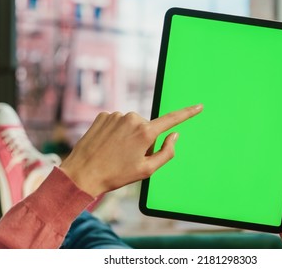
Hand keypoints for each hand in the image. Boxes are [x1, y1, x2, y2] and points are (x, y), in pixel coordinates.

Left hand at [59, 104, 202, 196]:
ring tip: (115, 153)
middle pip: (148, 128)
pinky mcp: (103, 115)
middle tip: (129, 158)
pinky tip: (106, 145)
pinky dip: (116, 132)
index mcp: (145, 132)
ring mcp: (116, 115)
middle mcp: (132, 118)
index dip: (188, 113)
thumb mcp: (147, 170)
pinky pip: (117, 122)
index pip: (172, 119)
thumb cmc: (116, 175)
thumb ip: (167, 152)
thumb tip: (175, 135)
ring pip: (131, 125)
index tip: (199, 106)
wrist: (82, 174)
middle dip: (144, 140)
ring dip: (128, 137)